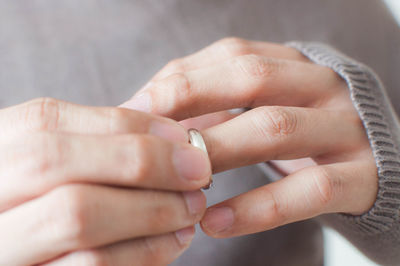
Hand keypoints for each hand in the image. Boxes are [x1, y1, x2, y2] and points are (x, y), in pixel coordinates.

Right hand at [0, 98, 210, 264]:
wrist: (25, 250)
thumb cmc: (45, 203)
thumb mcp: (52, 168)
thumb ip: (92, 149)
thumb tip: (169, 137)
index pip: (48, 121)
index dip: (123, 124)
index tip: (180, 135)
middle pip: (56, 162)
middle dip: (142, 162)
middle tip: (199, 170)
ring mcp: (1, 246)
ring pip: (76, 216)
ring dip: (152, 209)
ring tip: (193, 206)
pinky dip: (144, 252)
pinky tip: (175, 240)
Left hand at [122, 37, 377, 237]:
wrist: (373, 165)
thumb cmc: (300, 135)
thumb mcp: (260, 106)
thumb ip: (211, 102)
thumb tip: (143, 110)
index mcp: (294, 63)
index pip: (231, 55)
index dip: (180, 81)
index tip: (134, 110)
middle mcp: (322, 85)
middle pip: (251, 78)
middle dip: (191, 104)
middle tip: (147, 141)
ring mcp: (346, 128)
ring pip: (276, 129)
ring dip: (218, 153)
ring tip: (174, 184)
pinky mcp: (364, 176)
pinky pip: (311, 189)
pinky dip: (260, 207)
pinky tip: (216, 222)